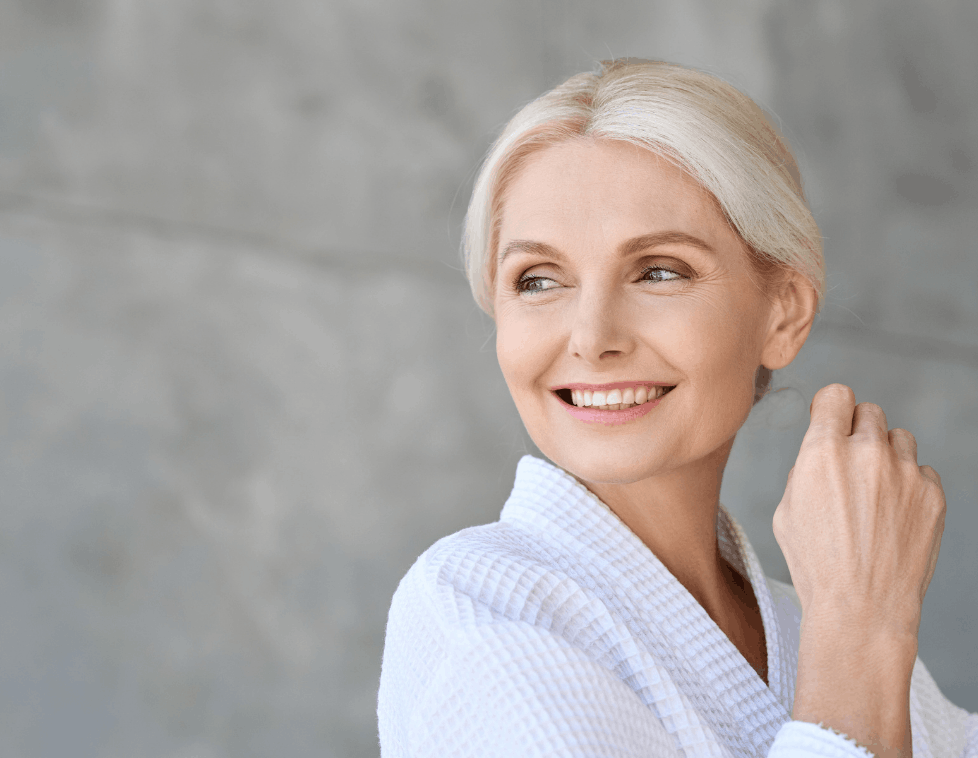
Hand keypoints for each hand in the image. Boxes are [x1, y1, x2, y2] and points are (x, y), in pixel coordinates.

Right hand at [773, 383, 945, 635]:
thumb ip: (806, 469)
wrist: (862, 608)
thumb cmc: (817, 565)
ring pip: (899, 439)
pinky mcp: (932, 495)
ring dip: (886, 456)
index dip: (831, 408)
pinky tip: (894, 515)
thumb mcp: (787, 510)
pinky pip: (923, 472)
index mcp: (823, 452)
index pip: (836, 395)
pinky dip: (909, 486)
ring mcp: (905, 473)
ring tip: (875, 493)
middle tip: (851, 463)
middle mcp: (867, 454)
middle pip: (870, 411)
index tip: (831, 420)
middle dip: (858, 431)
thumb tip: (822, 452)